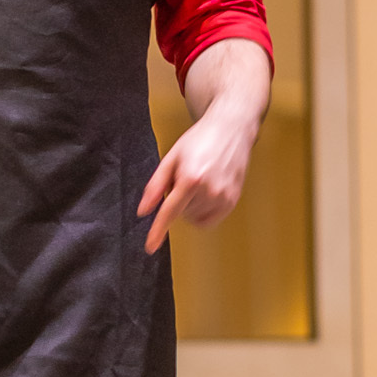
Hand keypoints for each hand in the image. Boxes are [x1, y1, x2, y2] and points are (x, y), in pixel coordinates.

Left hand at [136, 109, 256, 254]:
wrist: (230, 129)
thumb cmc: (200, 140)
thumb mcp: (171, 158)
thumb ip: (155, 187)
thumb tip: (143, 211)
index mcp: (191, 178)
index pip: (169, 212)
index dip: (158, 231)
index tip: (150, 247)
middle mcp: (210, 191)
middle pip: (181, 214)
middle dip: (177, 201)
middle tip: (184, 179)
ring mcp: (224, 197)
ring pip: (194, 218)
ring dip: (190, 206)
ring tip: (197, 182)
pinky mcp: (233, 201)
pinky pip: (210, 220)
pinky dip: (202, 212)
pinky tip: (205, 193)